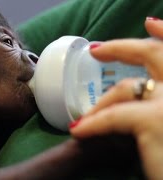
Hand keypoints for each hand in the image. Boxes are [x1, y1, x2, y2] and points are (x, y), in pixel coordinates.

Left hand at [69, 17, 162, 178]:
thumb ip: (156, 109)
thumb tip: (136, 105)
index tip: (151, 23)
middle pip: (154, 55)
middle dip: (122, 48)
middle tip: (97, 49)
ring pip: (125, 90)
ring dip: (101, 105)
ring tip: (84, 120)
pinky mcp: (153, 120)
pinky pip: (112, 117)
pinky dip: (92, 124)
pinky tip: (78, 130)